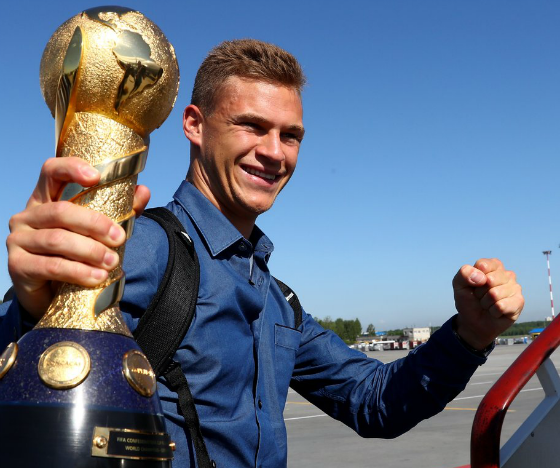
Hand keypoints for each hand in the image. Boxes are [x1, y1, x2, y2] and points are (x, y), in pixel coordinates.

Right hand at [7, 157, 149, 319]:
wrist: (51, 292)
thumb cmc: (77, 253)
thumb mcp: (99, 230)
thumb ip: (121, 210)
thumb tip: (143, 191)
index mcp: (46, 198)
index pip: (51, 171)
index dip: (71, 168)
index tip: (96, 177)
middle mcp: (27, 215)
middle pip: (61, 211)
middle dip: (95, 224)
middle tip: (120, 238)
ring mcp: (18, 239)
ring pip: (57, 240)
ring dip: (90, 251)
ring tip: (113, 262)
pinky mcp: (17, 265)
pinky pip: (51, 266)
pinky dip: (79, 272)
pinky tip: (98, 277)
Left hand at [452, 258, 523, 349]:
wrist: (473, 322)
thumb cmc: (468, 300)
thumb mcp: (459, 284)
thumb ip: (464, 273)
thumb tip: (482, 278)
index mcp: (493, 265)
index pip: (483, 265)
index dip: (473, 278)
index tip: (473, 285)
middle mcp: (506, 274)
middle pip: (489, 280)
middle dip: (479, 292)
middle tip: (480, 297)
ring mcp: (515, 287)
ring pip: (494, 294)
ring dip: (486, 303)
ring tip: (488, 304)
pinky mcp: (519, 302)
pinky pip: (501, 306)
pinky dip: (493, 311)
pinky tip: (495, 312)